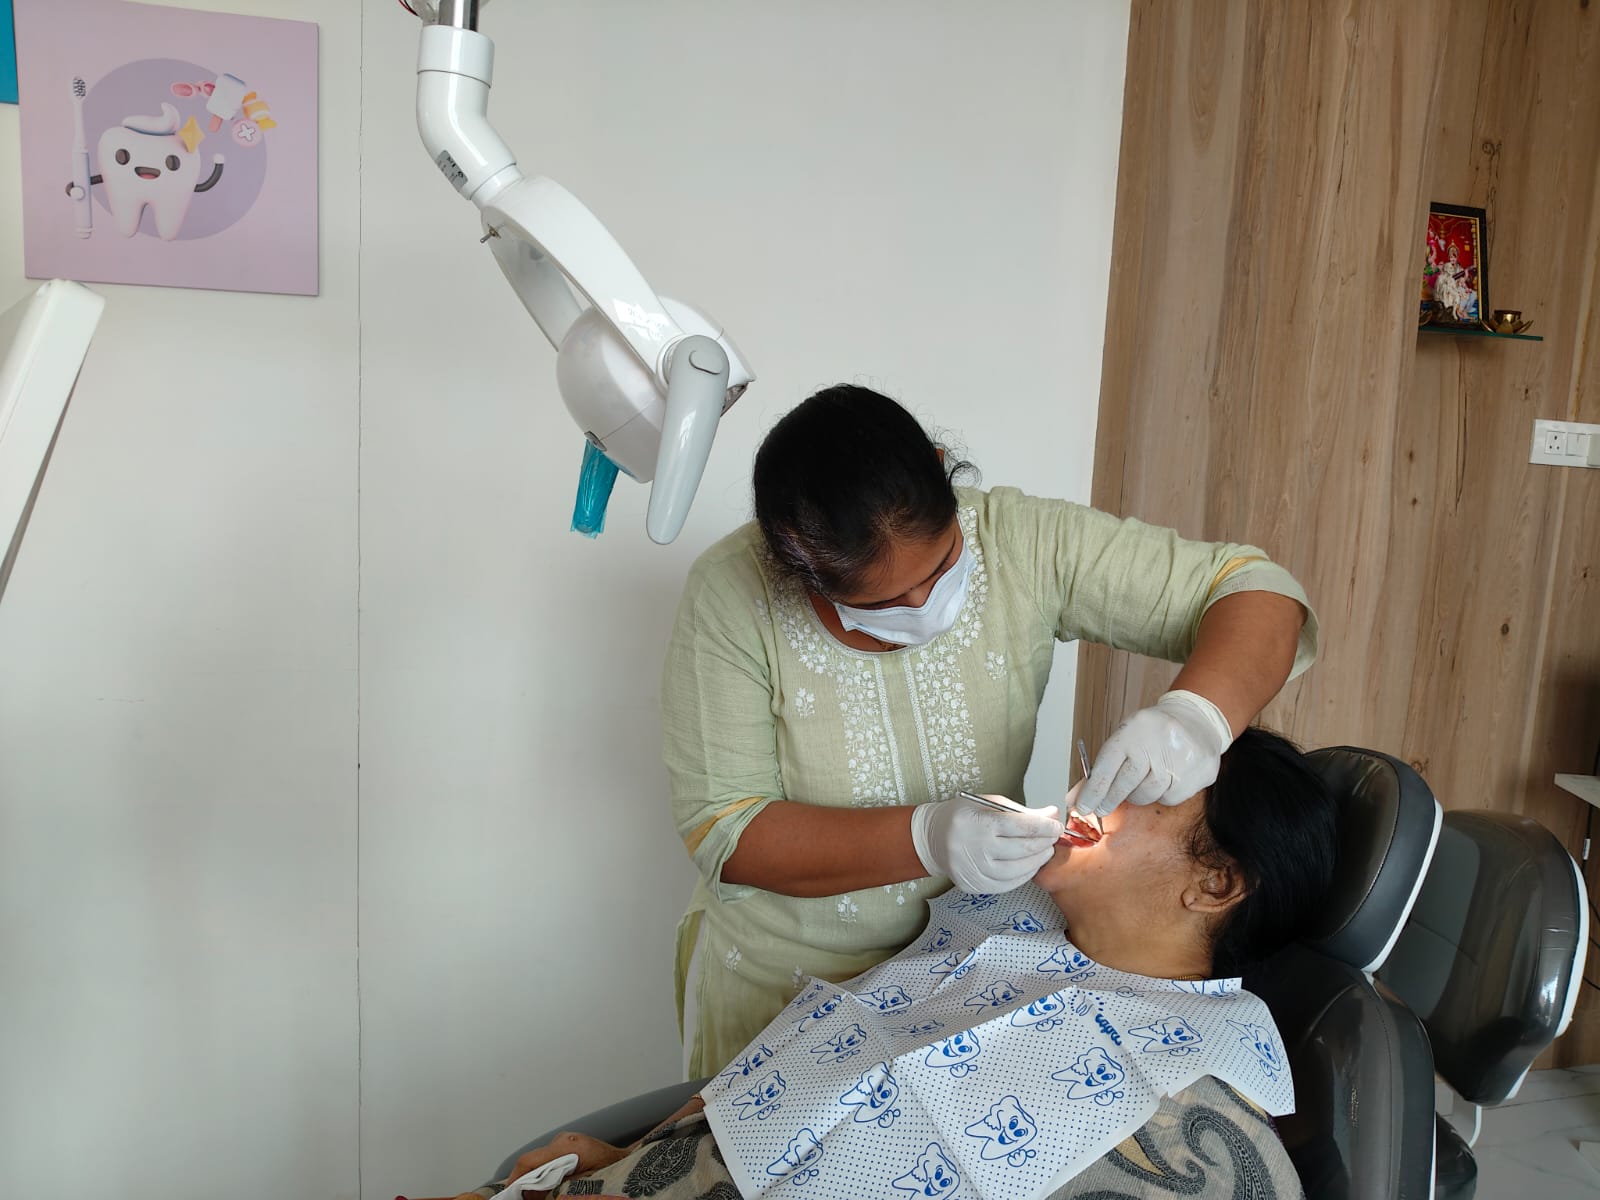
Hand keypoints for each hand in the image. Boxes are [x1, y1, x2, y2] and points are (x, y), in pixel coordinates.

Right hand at [498, 1132, 626, 1197]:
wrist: (629, 1162)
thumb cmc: (612, 1171)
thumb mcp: (581, 1184)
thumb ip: (554, 1189)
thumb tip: (530, 1194)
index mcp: (567, 1146)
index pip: (530, 1160)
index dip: (515, 1178)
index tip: (509, 1193)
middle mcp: (564, 1139)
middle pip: (533, 1160)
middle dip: (523, 1180)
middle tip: (519, 1197)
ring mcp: (567, 1140)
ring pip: (540, 1160)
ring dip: (533, 1177)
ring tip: (530, 1194)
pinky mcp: (570, 1145)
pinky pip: (549, 1159)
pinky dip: (543, 1173)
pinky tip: (544, 1186)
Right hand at [911, 795, 1062, 892]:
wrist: (933, 837)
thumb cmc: (963, 816)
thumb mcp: (990, 803)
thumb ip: (1023, 811)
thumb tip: (1052, 814)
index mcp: (980, 822)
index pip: (1023, 826)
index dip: (1045, 827)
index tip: (1056, 825)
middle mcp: (976, 848)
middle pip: (1023, 849)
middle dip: (1044, 843)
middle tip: (1053, 838)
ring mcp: (973, 869)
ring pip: (1017, 871)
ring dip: (1037, 861)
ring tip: (1044, 852)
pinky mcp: (973, 885)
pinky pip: (1006, 884)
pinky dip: (1022, 876)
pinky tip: (1029, 866)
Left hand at [1077, 690, 1233, 817]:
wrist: (1196, 718)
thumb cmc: (1152, 732)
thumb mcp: (1125, 739)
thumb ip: (1102, 769)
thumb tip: (1076, 799)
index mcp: (1134, 730)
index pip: (1107, 766)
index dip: (1093, 790)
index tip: (1083, 807)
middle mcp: (1157, 742)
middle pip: (1126, 783)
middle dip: (1110, 799)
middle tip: (1101, 809)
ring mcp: (1181, 757)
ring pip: (1148, 794)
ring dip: (1140, 795)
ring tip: (1142, 781)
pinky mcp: (1199, 771)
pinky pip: (1171, 798)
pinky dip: (1163, 795)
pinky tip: (1166, 779)